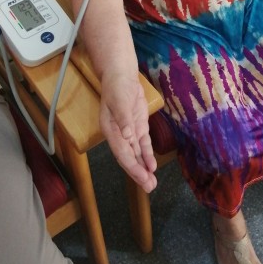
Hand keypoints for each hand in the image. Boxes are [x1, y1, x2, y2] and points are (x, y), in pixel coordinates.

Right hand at [99, 72, 157, 192]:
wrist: (121, 75)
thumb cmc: (117, 87)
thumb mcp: (120, 100)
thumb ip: (123, 119)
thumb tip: (127, 137)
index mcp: (110, 130)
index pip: (122, 153)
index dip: (132, 166)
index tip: (142, 177)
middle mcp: (118, 135)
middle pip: (128, 158)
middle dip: (138, 173)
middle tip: (149, 187)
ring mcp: (128, 132)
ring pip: (136, 154)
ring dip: (143, 168)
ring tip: (151, 184)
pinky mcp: (138, 127)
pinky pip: (142, 145)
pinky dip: (147, 155)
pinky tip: (152, 167)